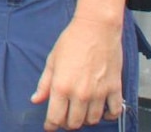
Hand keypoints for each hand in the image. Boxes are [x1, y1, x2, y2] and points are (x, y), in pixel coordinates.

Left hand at [30, 15, 124, 129]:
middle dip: (67, 123)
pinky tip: (103, 111)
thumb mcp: (52, 61)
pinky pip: (114, 112)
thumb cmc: (72, 41)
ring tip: (82, 111)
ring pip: (93, 120)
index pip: (55, 118)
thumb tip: (36, 99)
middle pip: (74, 123)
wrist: (96, 28)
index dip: (51, 125)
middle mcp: (80, 94)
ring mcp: (99, 93)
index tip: (50, 126)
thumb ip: (44, 83)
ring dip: (86, 120)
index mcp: (61, 87)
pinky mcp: (114, 88)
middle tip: (65, 116)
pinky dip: (109, 116)